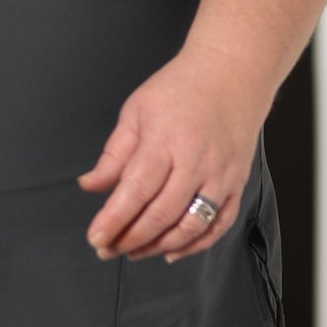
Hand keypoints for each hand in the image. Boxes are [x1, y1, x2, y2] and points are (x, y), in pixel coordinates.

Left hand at [78, 45, 264, 263]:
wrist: (233, 73)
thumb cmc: (180, 89)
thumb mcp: (136, 111)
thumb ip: (114, 153)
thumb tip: (90, 185)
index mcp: (166, 140)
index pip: (135, 189)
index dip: (114, 219)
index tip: (95, 238)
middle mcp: (197, 161)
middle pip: (162, 213)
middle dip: (131, 238)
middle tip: (107, 249)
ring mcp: (221, 175)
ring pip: (191, 224)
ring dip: (159, 245)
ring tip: (133, 252)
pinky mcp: (237, 183)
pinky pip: (219, 224)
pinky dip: (196, 244)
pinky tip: (171, 251)